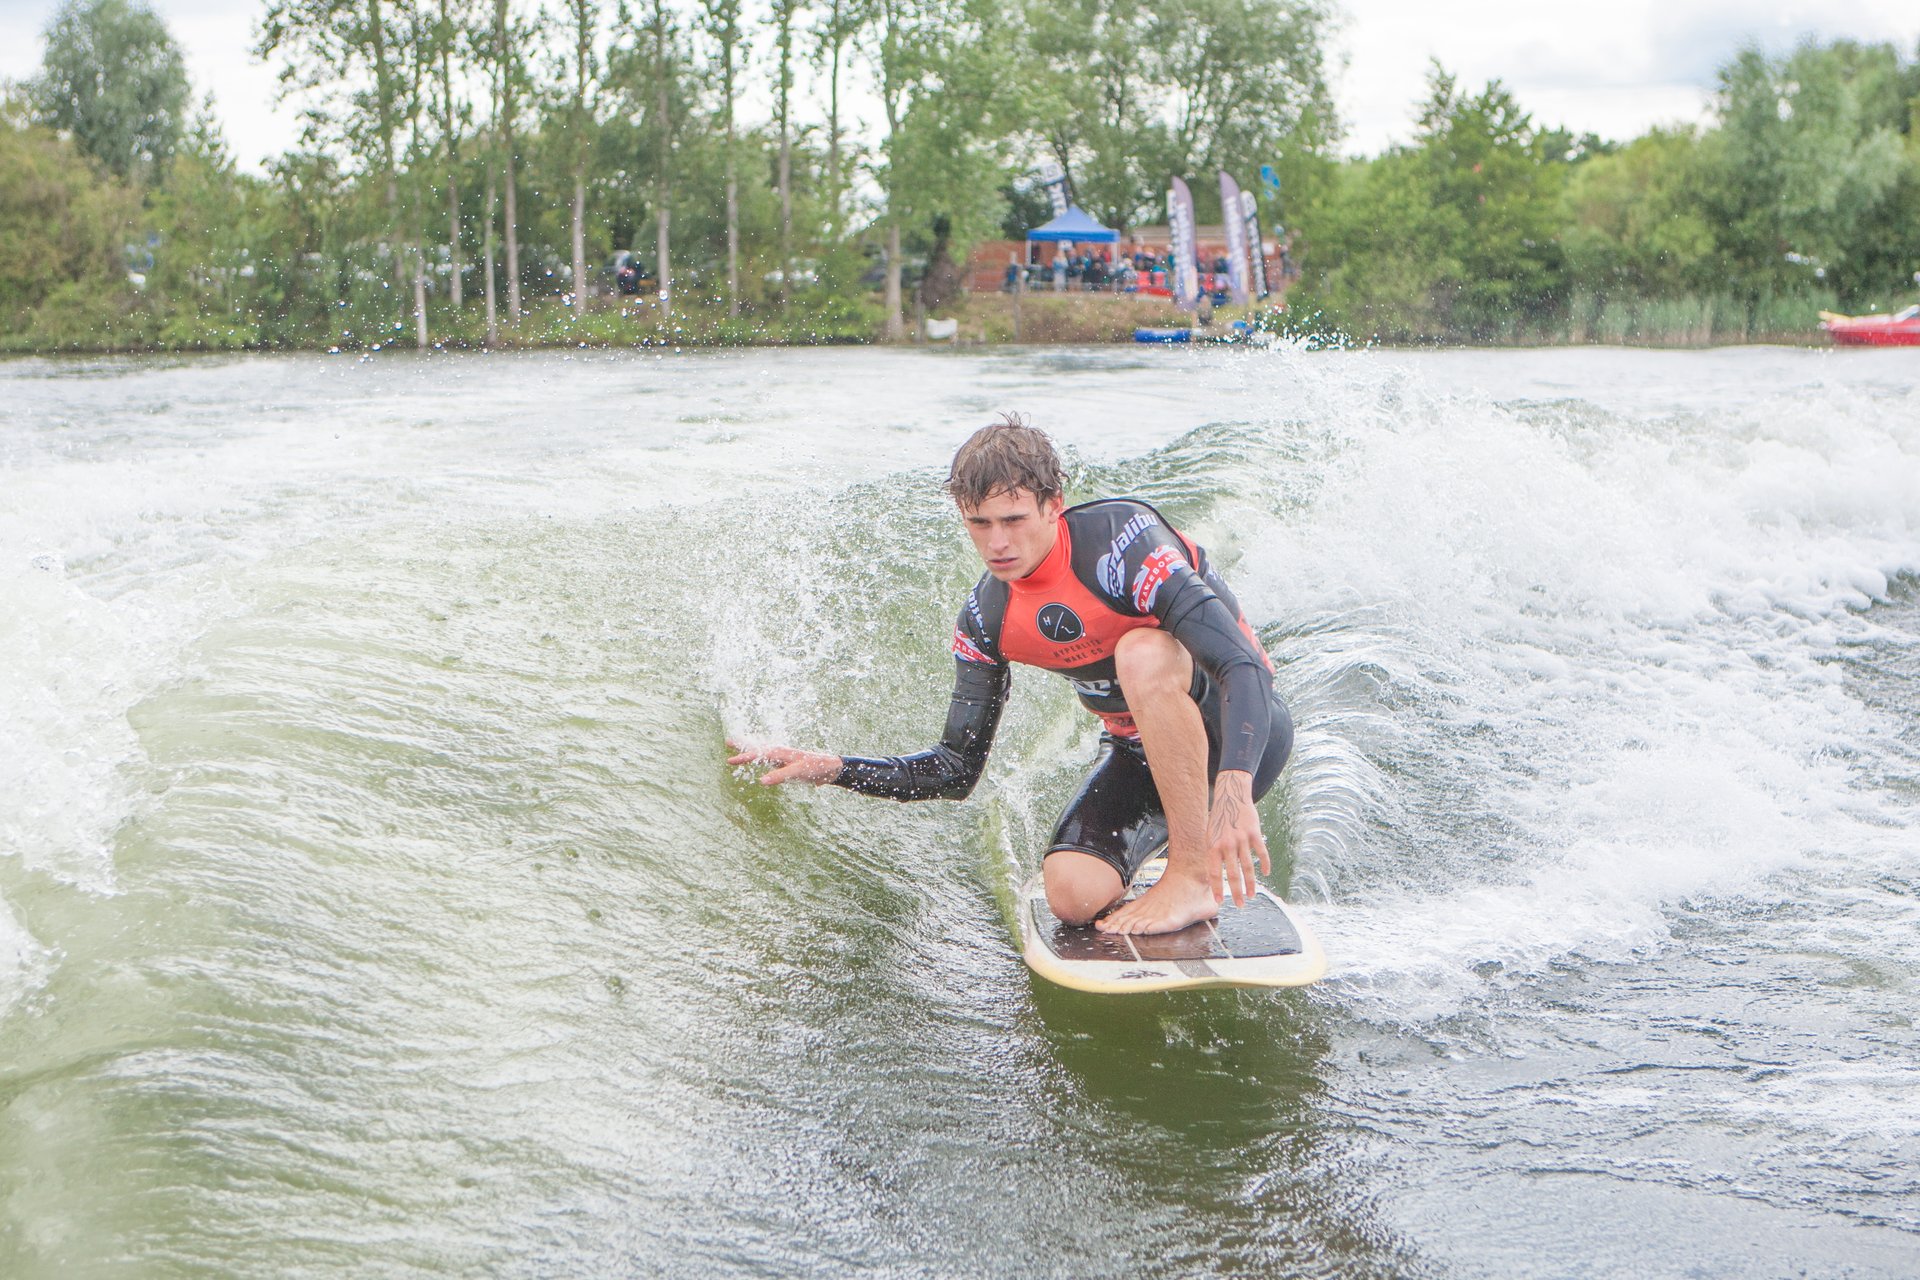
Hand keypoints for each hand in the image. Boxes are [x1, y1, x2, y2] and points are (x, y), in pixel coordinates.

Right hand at [725, 738, 843, 786]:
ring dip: (750, 751)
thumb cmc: (815, 767)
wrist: (830, 768)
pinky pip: (769, 761)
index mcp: (780, 752)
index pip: (757, 754)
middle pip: (757, 748)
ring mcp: (782, 759)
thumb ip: (779, 776)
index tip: (729, 761)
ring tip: (738, 749)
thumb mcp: (797, 772)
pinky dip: (760, 760)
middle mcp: (779, 753)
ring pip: (762, 753)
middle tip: (727, 741)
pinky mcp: (786, 765)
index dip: (743, 758)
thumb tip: (760, 781)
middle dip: (743, 745)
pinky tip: (759, 762)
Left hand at [1206, 770, 1269, 906]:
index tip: (1219, 901)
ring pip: (1248, 866)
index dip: (1217, 888)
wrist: (1231, 797)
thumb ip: (1212, 854)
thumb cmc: (1218, 820)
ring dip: (1250, 883)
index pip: (1214, 872)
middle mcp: (1227, 844)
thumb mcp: (1209, 836)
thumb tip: (1211, 876)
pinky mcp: (1254, 833)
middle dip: (1236, 891)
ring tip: (1252, 895)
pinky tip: (1266, 873)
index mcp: (1213, 846)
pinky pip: (1261, 852)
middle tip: (1240, 905)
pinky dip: (1264, 863)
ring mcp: (1242, 839)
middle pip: (1233, 873)